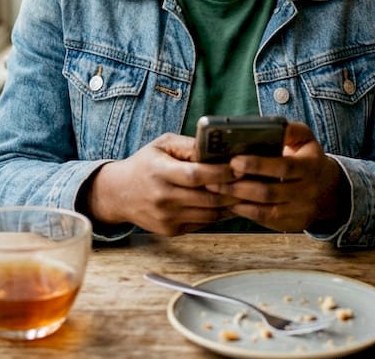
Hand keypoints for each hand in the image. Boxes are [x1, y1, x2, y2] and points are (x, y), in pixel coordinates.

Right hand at [84, 133, 239, 235]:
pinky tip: (232, 204)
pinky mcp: (171, 231)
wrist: (118, 194)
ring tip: (250, 194)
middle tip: (256, 182)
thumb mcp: (162, 144)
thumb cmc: (145, 164)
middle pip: (207, 198)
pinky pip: (203, 223)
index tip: (240, 166)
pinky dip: (220, 214)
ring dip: (232, 205)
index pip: (195, 175)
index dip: (220, 173)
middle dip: (235, 191)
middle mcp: (162, 198)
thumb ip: (189, 145)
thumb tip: (218, 147)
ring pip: (209, 215)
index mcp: (159, 172)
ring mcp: (167, 218)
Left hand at [206, 122, 345, 232]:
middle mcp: (307, 192)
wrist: (329, 191)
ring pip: (265, 210)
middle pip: (269, 192)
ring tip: (216, 191)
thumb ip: (291, 130)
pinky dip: (245, 212)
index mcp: (310, 167)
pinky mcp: (292, 225)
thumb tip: (272, 124)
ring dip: (238, 201)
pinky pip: (265, 221)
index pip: (283, 167)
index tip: (234, 161)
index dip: (258, 165)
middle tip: (213, 179)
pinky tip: (230, 203)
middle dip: (239, 186)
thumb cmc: (309, 159)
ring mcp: (300, 211)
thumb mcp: (306, 140)